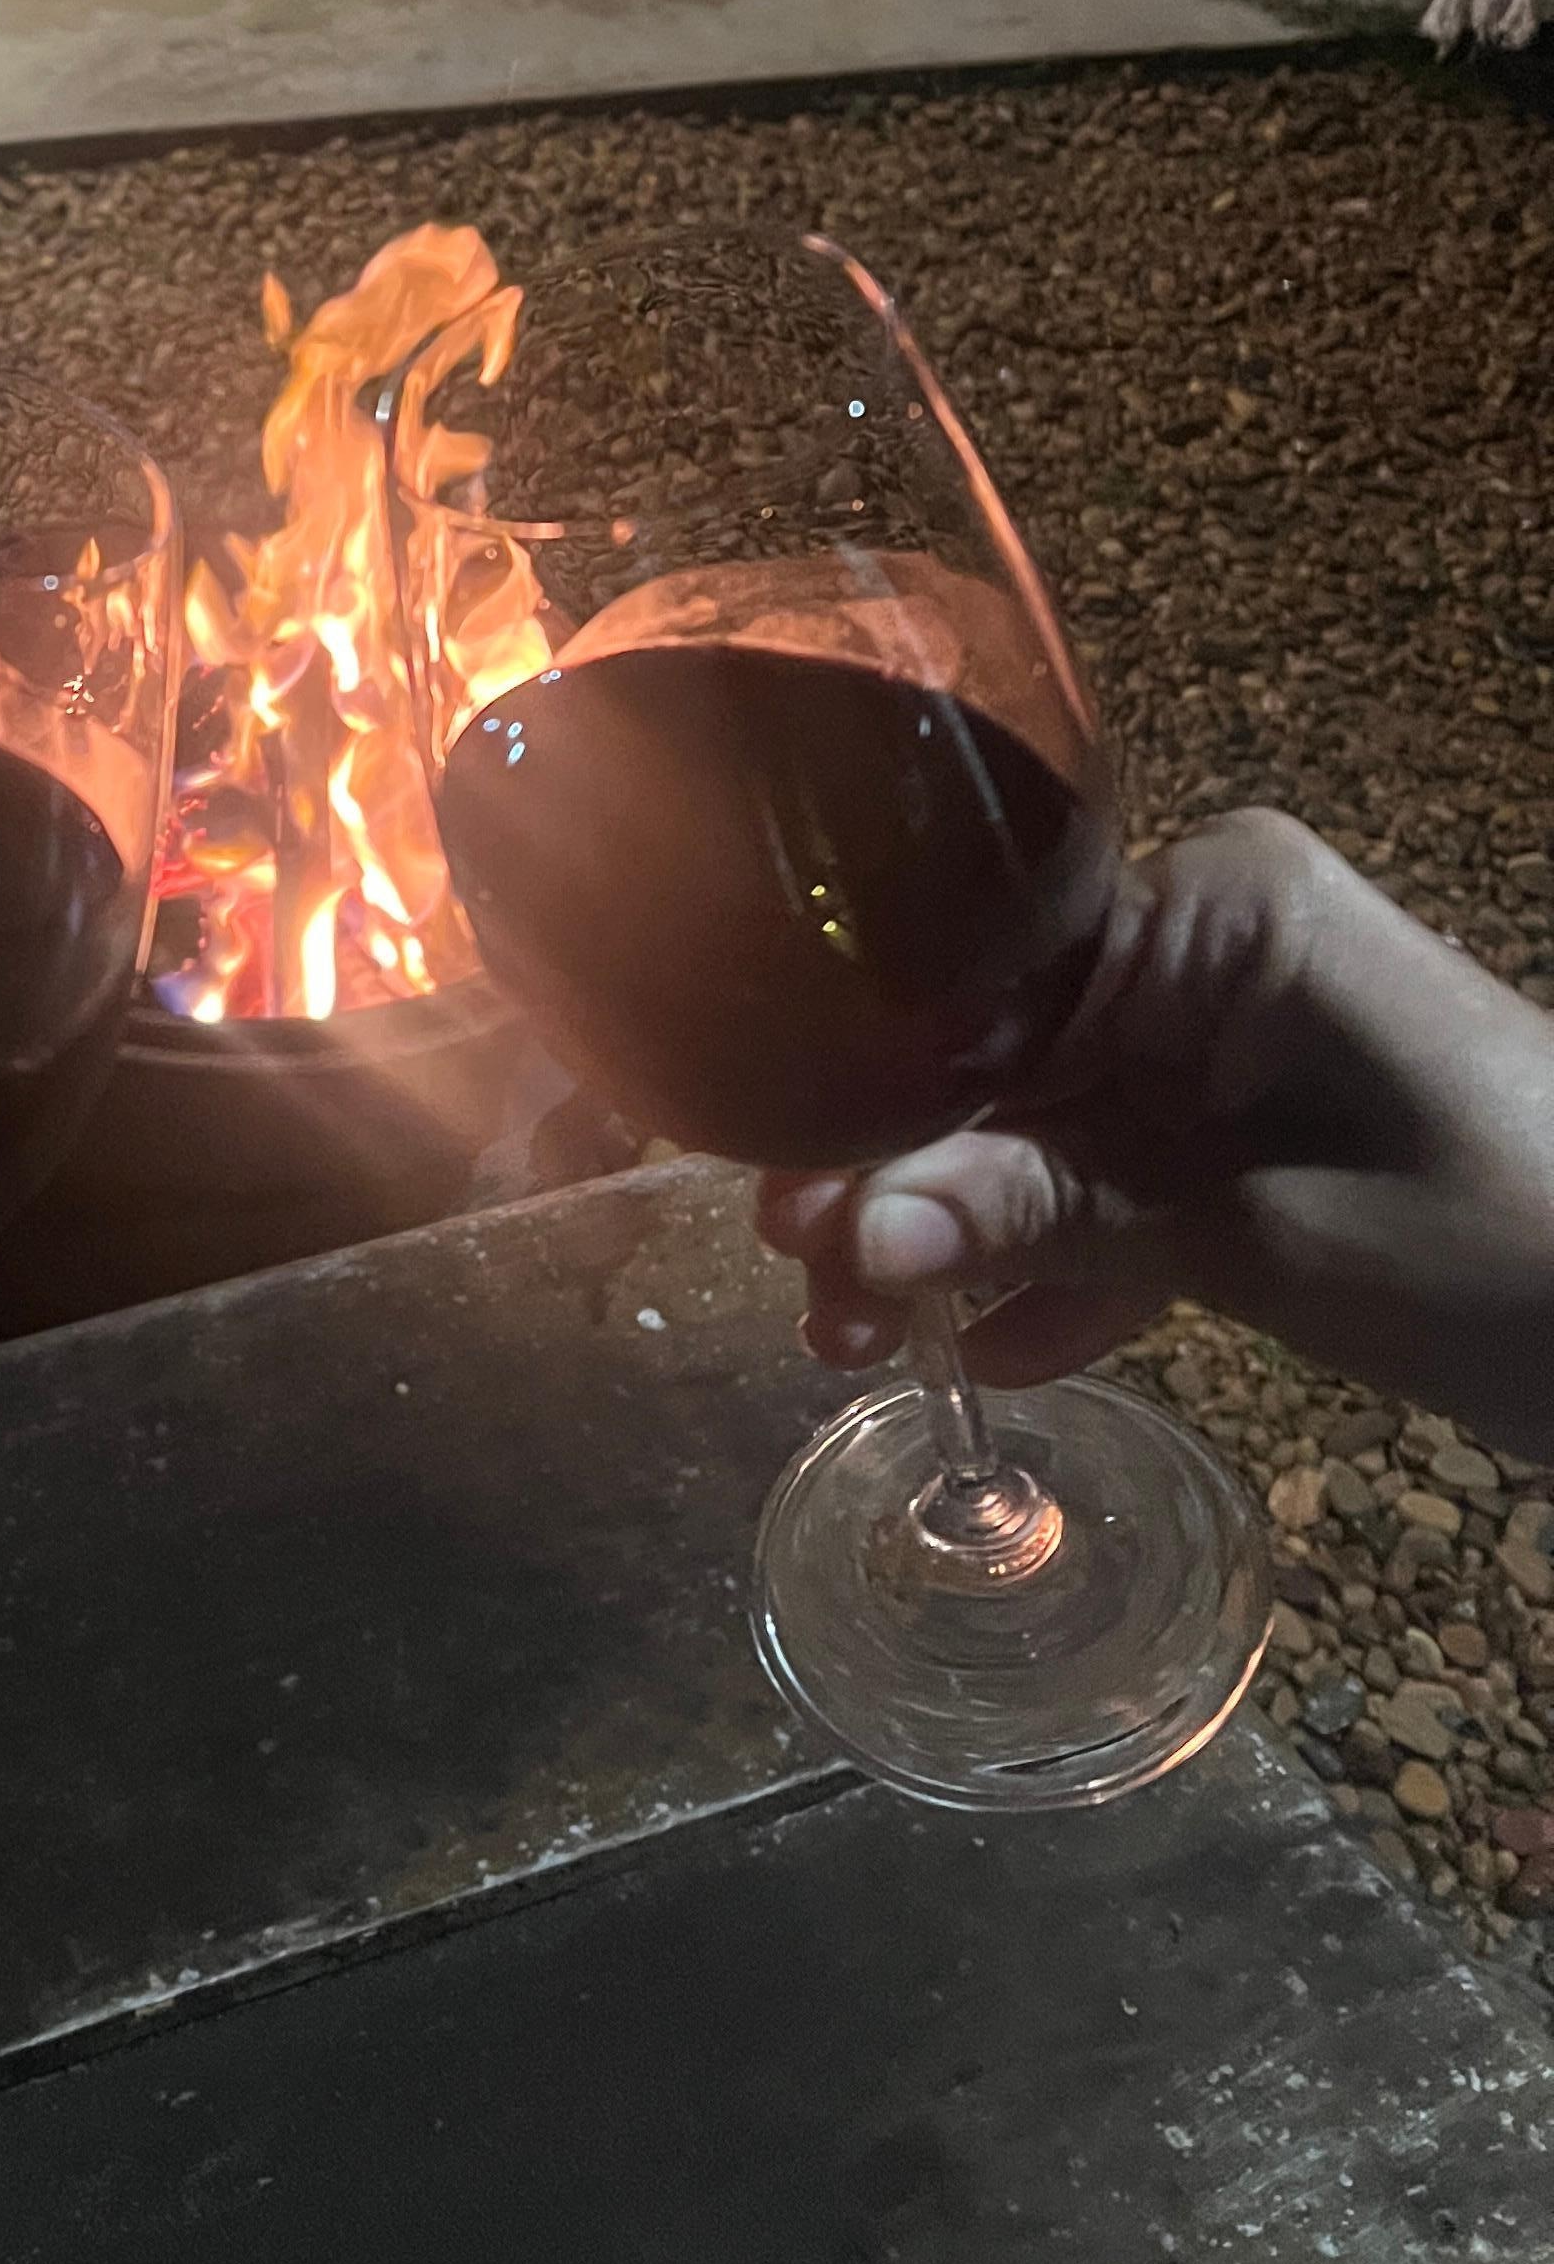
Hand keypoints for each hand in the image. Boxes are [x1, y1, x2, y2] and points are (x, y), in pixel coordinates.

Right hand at [759, 810, 1553, 1460]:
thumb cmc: (1510, 1243)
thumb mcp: (1261, 1240)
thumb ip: (1052, 1220)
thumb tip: (852, 1238)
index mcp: (1217, 910)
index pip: (987, 984)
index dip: (879, 1103)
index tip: (782, 1202)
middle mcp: (1213, 949)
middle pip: (1006, 1062)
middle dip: (907, 1187)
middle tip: (807, 1296)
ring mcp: (1243, 1042)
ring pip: (1056, 1130)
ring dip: (969, 1239)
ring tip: (857, 1343)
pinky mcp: (1269, 1131)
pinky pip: (1133, 1180)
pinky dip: (1072, 1263)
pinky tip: (985, 1353)